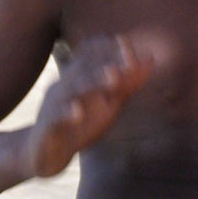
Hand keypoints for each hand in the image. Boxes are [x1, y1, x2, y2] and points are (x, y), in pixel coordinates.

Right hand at [26, 34, 155, 176]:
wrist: (45, 155)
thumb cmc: (80, 124)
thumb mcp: (108, 103)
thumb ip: (128, 83)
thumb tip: (151, 58)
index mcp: (79, 78)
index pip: (90, 53)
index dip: (108, 47)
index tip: (127, 43)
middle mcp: (65, 86)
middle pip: (84, 69)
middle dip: (107, 62)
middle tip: (128, 59)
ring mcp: (54, 105)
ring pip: (71, 89)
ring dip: (92, 82)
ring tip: (113, 78)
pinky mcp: (46, 128)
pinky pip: (55, 118)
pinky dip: (66, 114)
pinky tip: (78, 113)